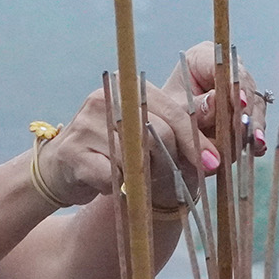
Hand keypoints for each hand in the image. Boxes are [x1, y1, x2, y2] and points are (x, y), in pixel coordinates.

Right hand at [34, 45, 268, 213]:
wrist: (61, 171)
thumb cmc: (116, 155)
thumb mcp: (148, 140)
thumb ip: (178, 137)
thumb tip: (218, 154)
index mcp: (130, 89)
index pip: (175, 111)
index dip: (197, 140)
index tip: (215, 164)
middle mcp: (106, 99)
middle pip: (160, 133)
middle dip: (175, 163)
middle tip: (177, 182)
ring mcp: (86, 125)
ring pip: (137, 158)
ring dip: (146, 178)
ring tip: (140, 183)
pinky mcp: (73, 154)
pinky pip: (112, 178)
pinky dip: (119, 190)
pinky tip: (114, 188)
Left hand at [165, 41, 268, 155]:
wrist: (169, 127)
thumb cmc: (168, 111)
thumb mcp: (176, 109)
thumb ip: (195, 107)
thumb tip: (216, 100)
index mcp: (204, 57)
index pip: (225, 65)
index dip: (235, 83)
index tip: (240, 102)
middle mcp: (227, 70)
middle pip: (244, 85)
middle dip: (247, 108)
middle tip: (246, 126)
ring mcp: (239, 89)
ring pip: (254, 105)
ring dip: (254, 125)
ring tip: (256, 142)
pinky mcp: (246, 110)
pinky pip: (255, 121)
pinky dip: (254, 135)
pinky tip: (258, 148)